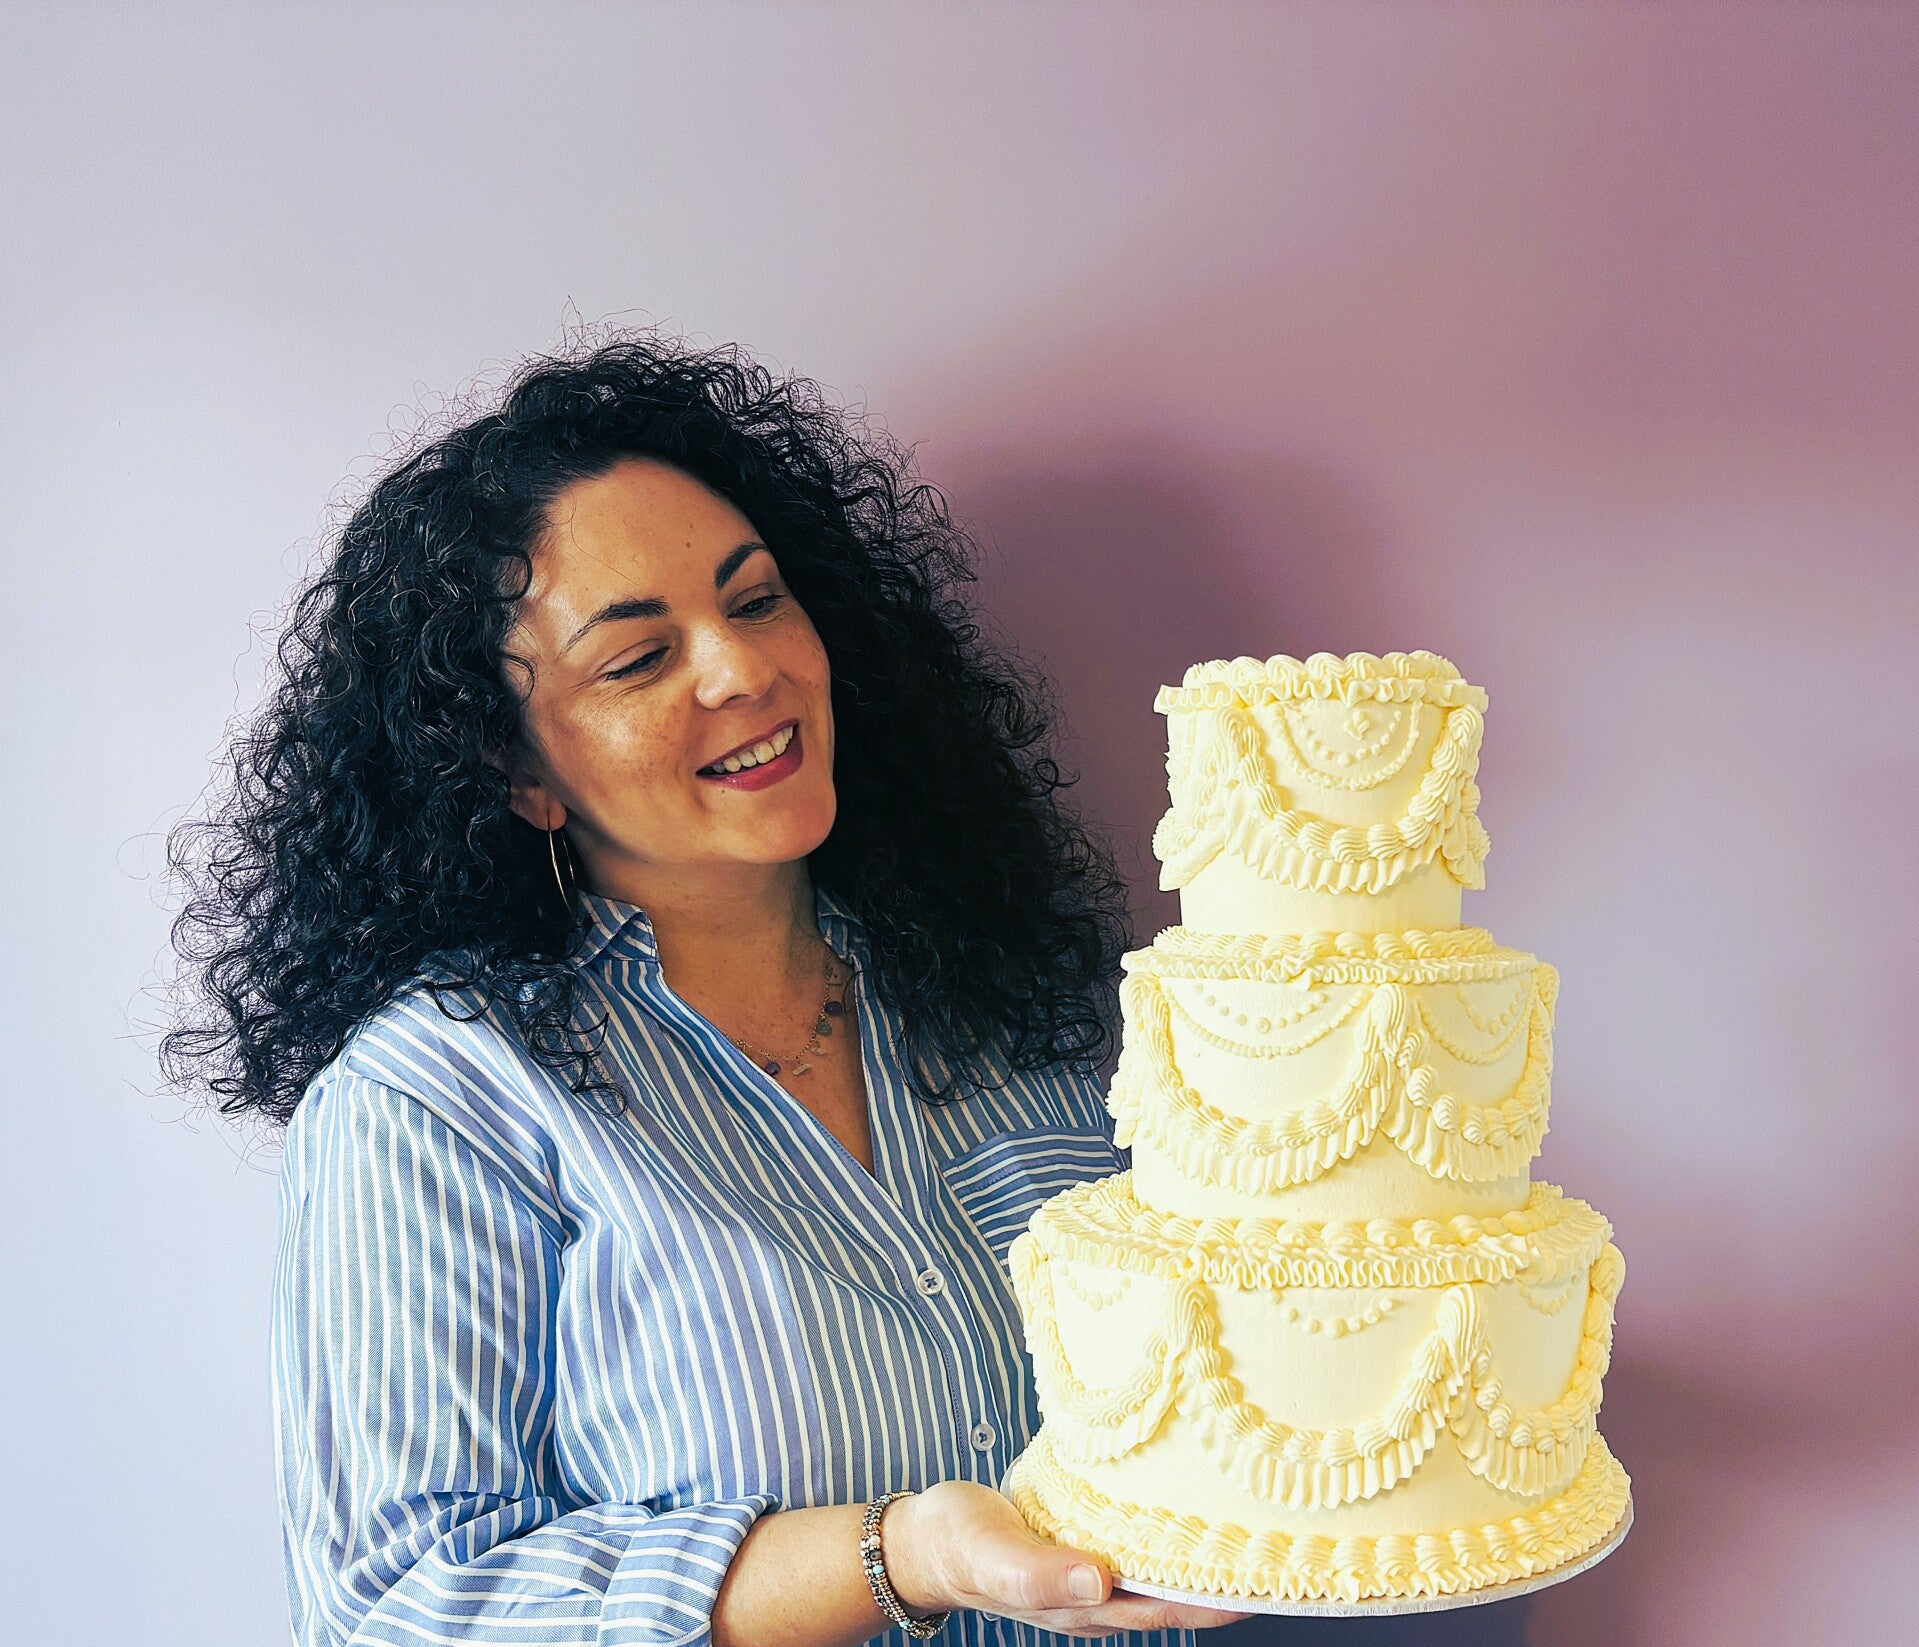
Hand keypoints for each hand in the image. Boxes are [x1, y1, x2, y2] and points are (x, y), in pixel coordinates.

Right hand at [882, 1480, 1253, 1636]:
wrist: (923, 1537)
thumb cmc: (958, 1546)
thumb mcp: (992, 1555)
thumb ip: (1040, 1573)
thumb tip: (1097, 1582)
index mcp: (1088, 1605)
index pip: (1177, 1606)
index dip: (1228, 1596)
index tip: (1280, 1574)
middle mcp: (1103, 1593)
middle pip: (1185, 1589)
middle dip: (1236, 1570)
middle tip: (1291, 1533)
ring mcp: (1095, 1568)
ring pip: (1168, 1561)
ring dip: (1209, 1543)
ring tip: (1259, 1510)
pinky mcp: (1085, 1536)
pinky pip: (1143, 1534)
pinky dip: (1174, 1519)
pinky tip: (1194, 1492)